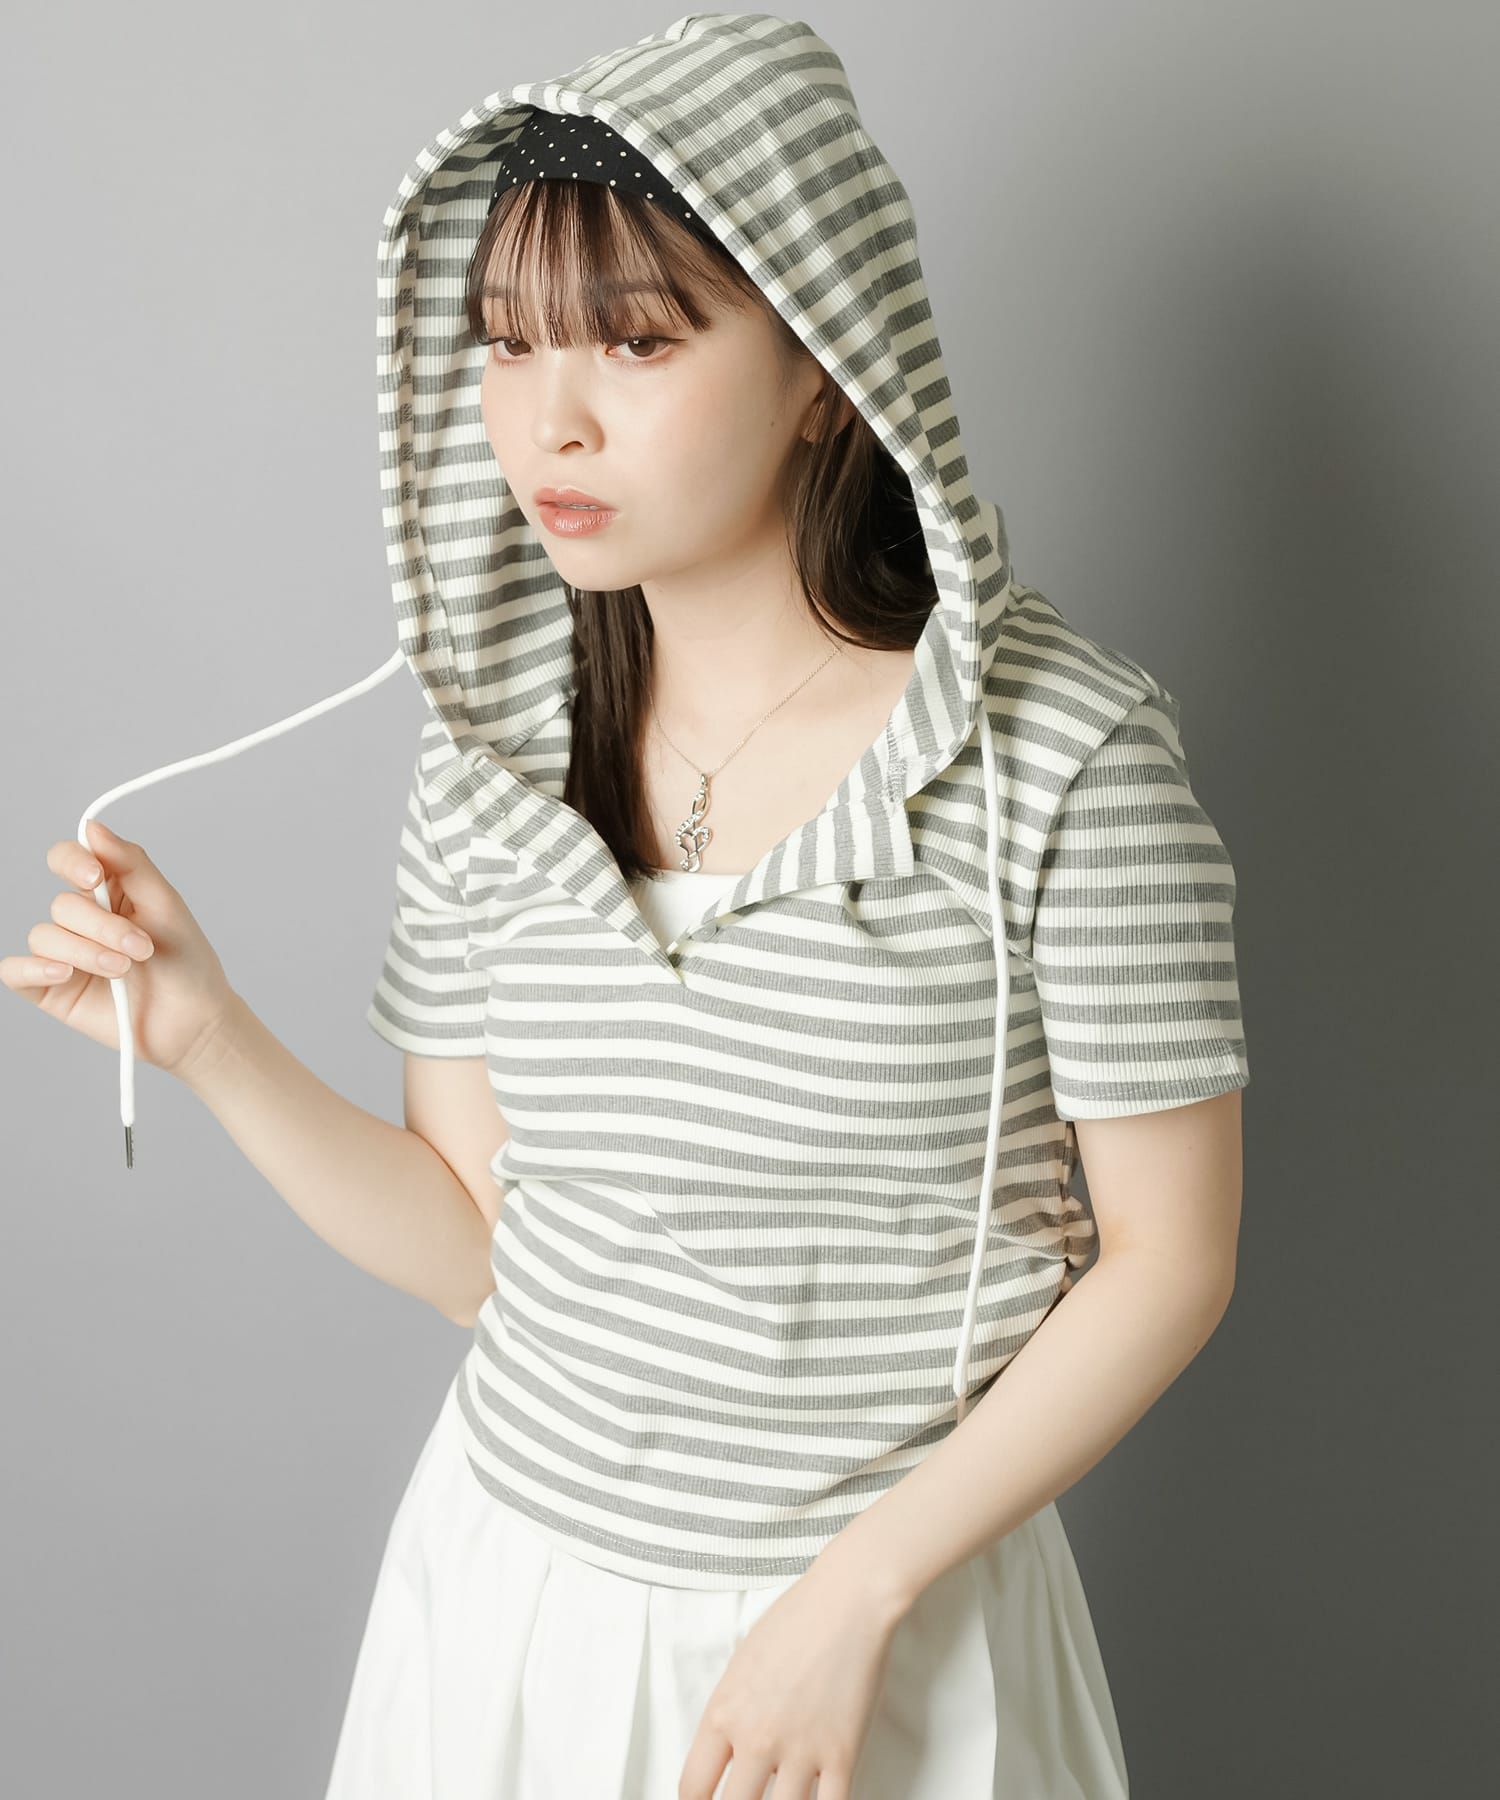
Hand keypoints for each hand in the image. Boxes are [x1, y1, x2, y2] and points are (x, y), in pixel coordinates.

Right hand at [3, 816, 235, 1078]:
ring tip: (124, 970)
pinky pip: (16, 971)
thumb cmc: (187, 964)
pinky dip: (35, 969)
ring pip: (45, 936)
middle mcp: (81, 919)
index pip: (68, 859)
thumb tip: (92, 827)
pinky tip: (65, 973)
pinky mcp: (51, 989)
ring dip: (87, 952)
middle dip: (103, 926)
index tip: (94, 878)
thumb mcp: (166, 905)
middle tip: (143, 948)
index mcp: (108, 891)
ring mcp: (63, 954)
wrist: (194, 1022)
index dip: (73, 862)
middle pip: (61, 904)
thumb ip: (131, 864)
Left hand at [677, 1556, 903, 1799]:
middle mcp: (757, 1737)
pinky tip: (821, 1799)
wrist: (847, 1600)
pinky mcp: (842, 1754)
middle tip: (749, 1798)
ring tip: (784, 1795)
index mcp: (725, 1712)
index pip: (693, 1787)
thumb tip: (728, 1752)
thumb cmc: (796, 1620)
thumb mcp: (742, 1662)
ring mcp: (800, 1750)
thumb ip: (731, 1712)